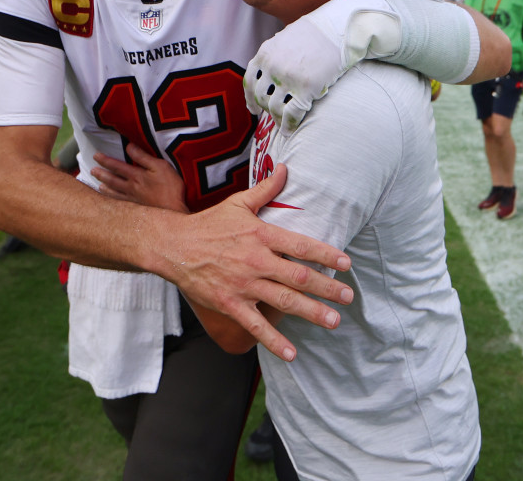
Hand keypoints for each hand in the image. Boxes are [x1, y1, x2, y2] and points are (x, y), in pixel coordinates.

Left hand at [92, 144, 188, 212]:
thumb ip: (143, 157)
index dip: (106, 160)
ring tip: (98, 184)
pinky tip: (111, 201)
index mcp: (136, 176)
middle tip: (92, 170)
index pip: (117, 166)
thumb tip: (129, 147)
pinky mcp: (137, 208)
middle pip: (113, 179)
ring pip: (114, 192)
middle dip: (102, 173)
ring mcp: (133, 199)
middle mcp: (131, 188)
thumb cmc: (170, 187)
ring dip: (105, 187)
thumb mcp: (160, 166)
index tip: (96, 156)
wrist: (173, 212)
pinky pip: (120, 203)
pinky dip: (113, 200)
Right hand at [158, 166, 353, 362]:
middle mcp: (256, 261)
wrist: (174, 246)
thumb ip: (266, 189)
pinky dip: (273, 341)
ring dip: (311, 312)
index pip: (301, 246)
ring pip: (283, 301)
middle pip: (299, 276)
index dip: (326, 255)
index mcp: (261, 235)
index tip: (346, 264)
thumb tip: (285, 167)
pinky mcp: (230, 304)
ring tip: (333, 321)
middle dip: (327, 288)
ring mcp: (243, 285)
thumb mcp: (238, 203)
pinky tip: (291, 354)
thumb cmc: (209, 224)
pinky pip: (255, 325)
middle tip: (348, 297)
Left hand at [244, 0, 400, 132]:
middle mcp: (272, 67)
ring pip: (274, 108)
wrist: (338, 29)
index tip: (253, 108)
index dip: (250, 98)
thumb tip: (267, 69)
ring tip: (282, 125)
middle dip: (264, 109)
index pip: (249, 81)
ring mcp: (287, 79)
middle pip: (261, 97)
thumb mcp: (285, 38)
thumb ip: (273, 55)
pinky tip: (289, 130)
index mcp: (265, 54)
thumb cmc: (316, 33)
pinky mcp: (305, 89)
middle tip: (271, 116)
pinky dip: (288, 125)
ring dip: (277, 119)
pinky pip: (290, 114)